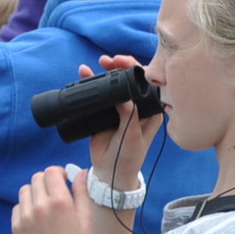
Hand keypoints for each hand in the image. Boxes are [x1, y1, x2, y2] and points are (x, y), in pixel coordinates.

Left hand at [12, 165, 92, 233]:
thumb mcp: (86, 217)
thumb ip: (82, 192)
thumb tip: (81, 173)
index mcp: (60, 201)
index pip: (51, 172)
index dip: (58, 172)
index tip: (62, 180)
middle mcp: (40, 206)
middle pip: (37, 178)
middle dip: (47, 182)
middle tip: (54, 193)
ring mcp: (26, 216)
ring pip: (25, 190)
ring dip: (34, 193)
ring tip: (44, 206)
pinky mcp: (16, 227)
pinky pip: (17, 207)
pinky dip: (25, 208)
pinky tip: (36, 218)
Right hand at [81, 54, 163, 188]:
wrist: (110, 172)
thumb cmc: (128, 157)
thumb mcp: (132, 136)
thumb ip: (129, 115)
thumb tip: (122, 94)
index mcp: (151, 110)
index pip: (147, 82)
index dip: (136, 69)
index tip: (123, 64)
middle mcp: (137, 105)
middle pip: (130, 79)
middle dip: (120, 66)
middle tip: (109, 61)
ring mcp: (120, 107)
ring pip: (114, 84)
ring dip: (106, 71)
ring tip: (98, 63)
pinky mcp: (105, 111)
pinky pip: (99, 93)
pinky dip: (92, 81)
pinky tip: (84, 73)